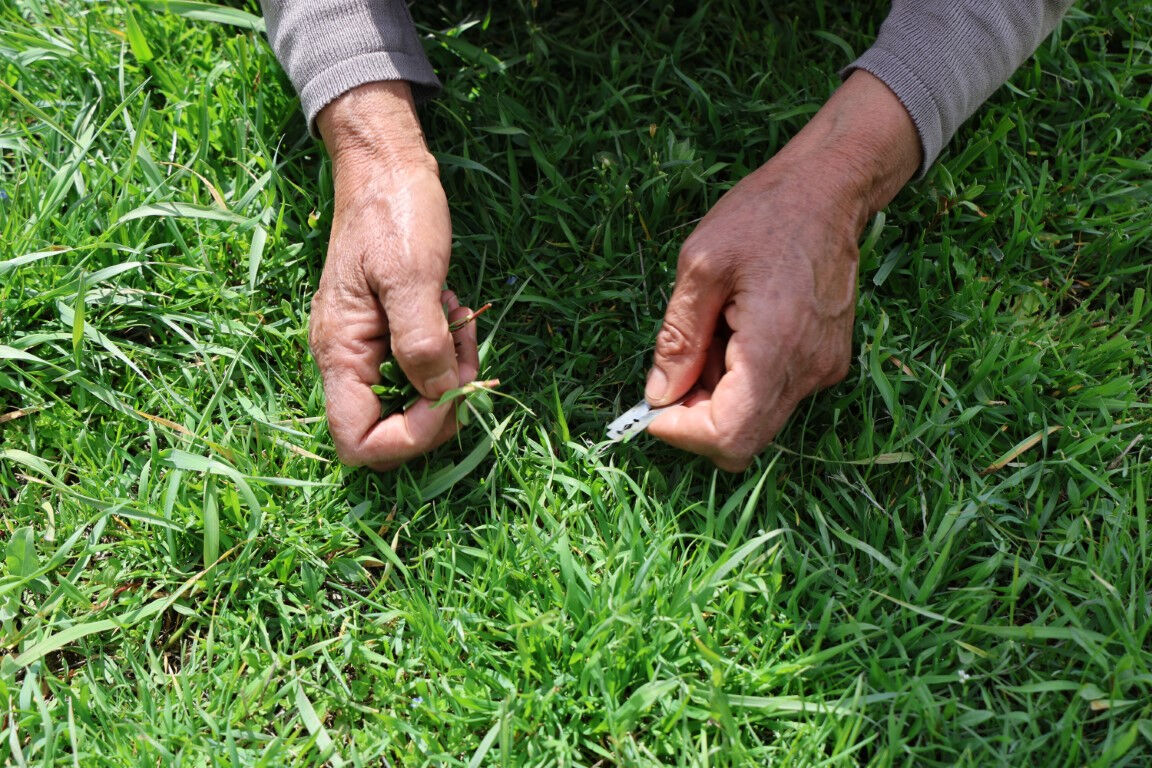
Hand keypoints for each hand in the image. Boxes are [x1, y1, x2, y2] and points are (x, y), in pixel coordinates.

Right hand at [309, 82, 477, 469]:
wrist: (382, 165)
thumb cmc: (394, 210)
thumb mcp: (412, 275)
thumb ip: (421, 343)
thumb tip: (440, 396)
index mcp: (340, 352)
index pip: (358, 442)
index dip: (408, 439)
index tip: (447, 395)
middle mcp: (344, 360)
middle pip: (386, 433)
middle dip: (436, 409)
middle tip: (465, 356)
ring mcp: (363, 349)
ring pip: (407, 403)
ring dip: (446, 379)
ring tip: (461, 324)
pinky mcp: (383, 335)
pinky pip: (414, 371)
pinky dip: (442, 357)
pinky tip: (453, 317)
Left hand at [645, 71, 920, 470]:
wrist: (829, 189)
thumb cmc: (764, 215)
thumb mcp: (700, 266)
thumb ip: (677, 338)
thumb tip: (658, 394)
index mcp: (775, 348)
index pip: (728, 436)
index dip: (682, 432)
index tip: (654, 406)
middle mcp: (808, 371)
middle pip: (742, 440)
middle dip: (696, 417)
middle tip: (676, 368)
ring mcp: (823, 370)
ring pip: (756, 419)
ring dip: (718, 396)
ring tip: (712, 332)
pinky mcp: (827, 363)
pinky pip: (775, 395)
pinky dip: (743, 380)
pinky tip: (736, 331)